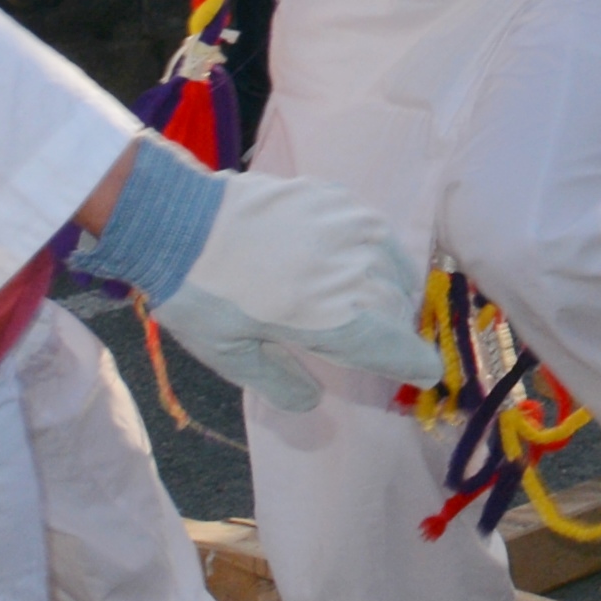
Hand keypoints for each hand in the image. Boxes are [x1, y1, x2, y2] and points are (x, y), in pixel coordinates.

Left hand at [154, 170, 424, 415]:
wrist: (177, 221)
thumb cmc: (201, 298)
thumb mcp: (232, 356)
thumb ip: (281, 382)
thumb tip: (314, 402)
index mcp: (336, 319)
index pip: (400, 349)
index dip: (415, 365)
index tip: (424, 374)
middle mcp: (357, 271)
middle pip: (398, 309)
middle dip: (394, 331)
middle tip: (375, 344)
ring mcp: (352, 228)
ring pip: (393, 265)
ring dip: (387, 289)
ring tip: (363, 301)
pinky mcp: (339, 198)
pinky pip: (373, 232)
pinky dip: (369, 253)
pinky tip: (343, 260)